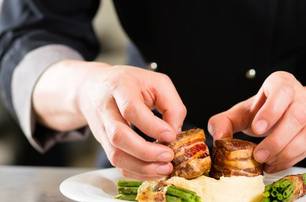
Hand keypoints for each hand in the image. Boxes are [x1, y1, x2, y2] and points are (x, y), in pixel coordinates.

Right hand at [76, 62, 185, 178]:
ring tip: (164, 168)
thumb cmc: (130, 83)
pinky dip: (135, 171)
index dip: (152, 126)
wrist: (94, 87)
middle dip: (146, 152)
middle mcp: (106, 108)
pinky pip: (116, 162)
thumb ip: (171, 106)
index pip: (131, 109)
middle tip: (168, 156)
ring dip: (141, 167)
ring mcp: (101, 128)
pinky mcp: (103, 142)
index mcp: (120, 87)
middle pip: (119, 136)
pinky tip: (152, 170)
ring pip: (115, 154)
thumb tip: (175, 133)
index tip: (171, 136)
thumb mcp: (157, 83)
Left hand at [208, 71, 305, 172]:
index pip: (282, 91)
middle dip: (277, 140)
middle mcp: (301, 95)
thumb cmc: (260, 113)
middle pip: (297, 116)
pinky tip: (276, 165)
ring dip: (286, 153)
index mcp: (280, 83)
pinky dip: (292, 159)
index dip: (271, 111)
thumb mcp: (239, 113)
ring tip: (266, 163)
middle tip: (259, 155)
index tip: (257, 129)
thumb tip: (219, 137)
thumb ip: (224, 122)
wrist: (277, 117)